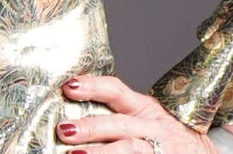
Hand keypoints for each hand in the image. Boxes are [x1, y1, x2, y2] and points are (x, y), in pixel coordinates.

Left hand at [55, 74, 213, 152]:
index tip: (69, 87)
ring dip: (102, 153)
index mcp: (145, 109)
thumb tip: (73, 118)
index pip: (117, 91)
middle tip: (64, 130)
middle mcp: (153, 128)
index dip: (93, 87)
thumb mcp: (147, 117)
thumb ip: (119, 115)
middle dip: (91, 127)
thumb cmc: (167, 135)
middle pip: (120, 125)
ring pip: (130, 150)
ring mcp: (158, 150)